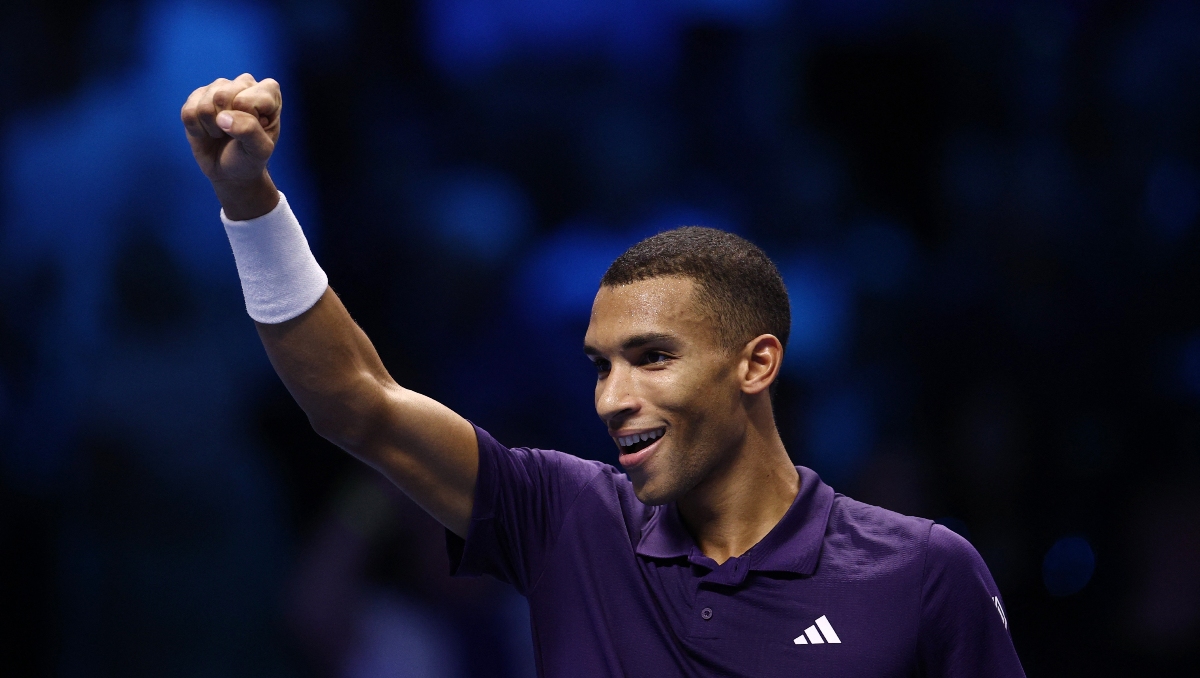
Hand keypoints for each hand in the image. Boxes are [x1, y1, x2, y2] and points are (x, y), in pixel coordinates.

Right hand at [181, 73, 280, 218]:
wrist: (231, 171)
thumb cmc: (251, 157)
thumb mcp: (260, 150)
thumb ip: (250, 130)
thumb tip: (222, 117)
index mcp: (268, 91)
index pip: (247, 100)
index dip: (247, 122)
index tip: (256, 133)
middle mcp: (244, 83)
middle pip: (221, 97)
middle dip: (226, 124)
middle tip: (235, 135)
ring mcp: (219, 87)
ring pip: (204, 105)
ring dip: (212, 128)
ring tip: (223, 133)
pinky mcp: (197, 97)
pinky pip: (188, 112)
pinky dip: (197, 130)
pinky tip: (208, 132)